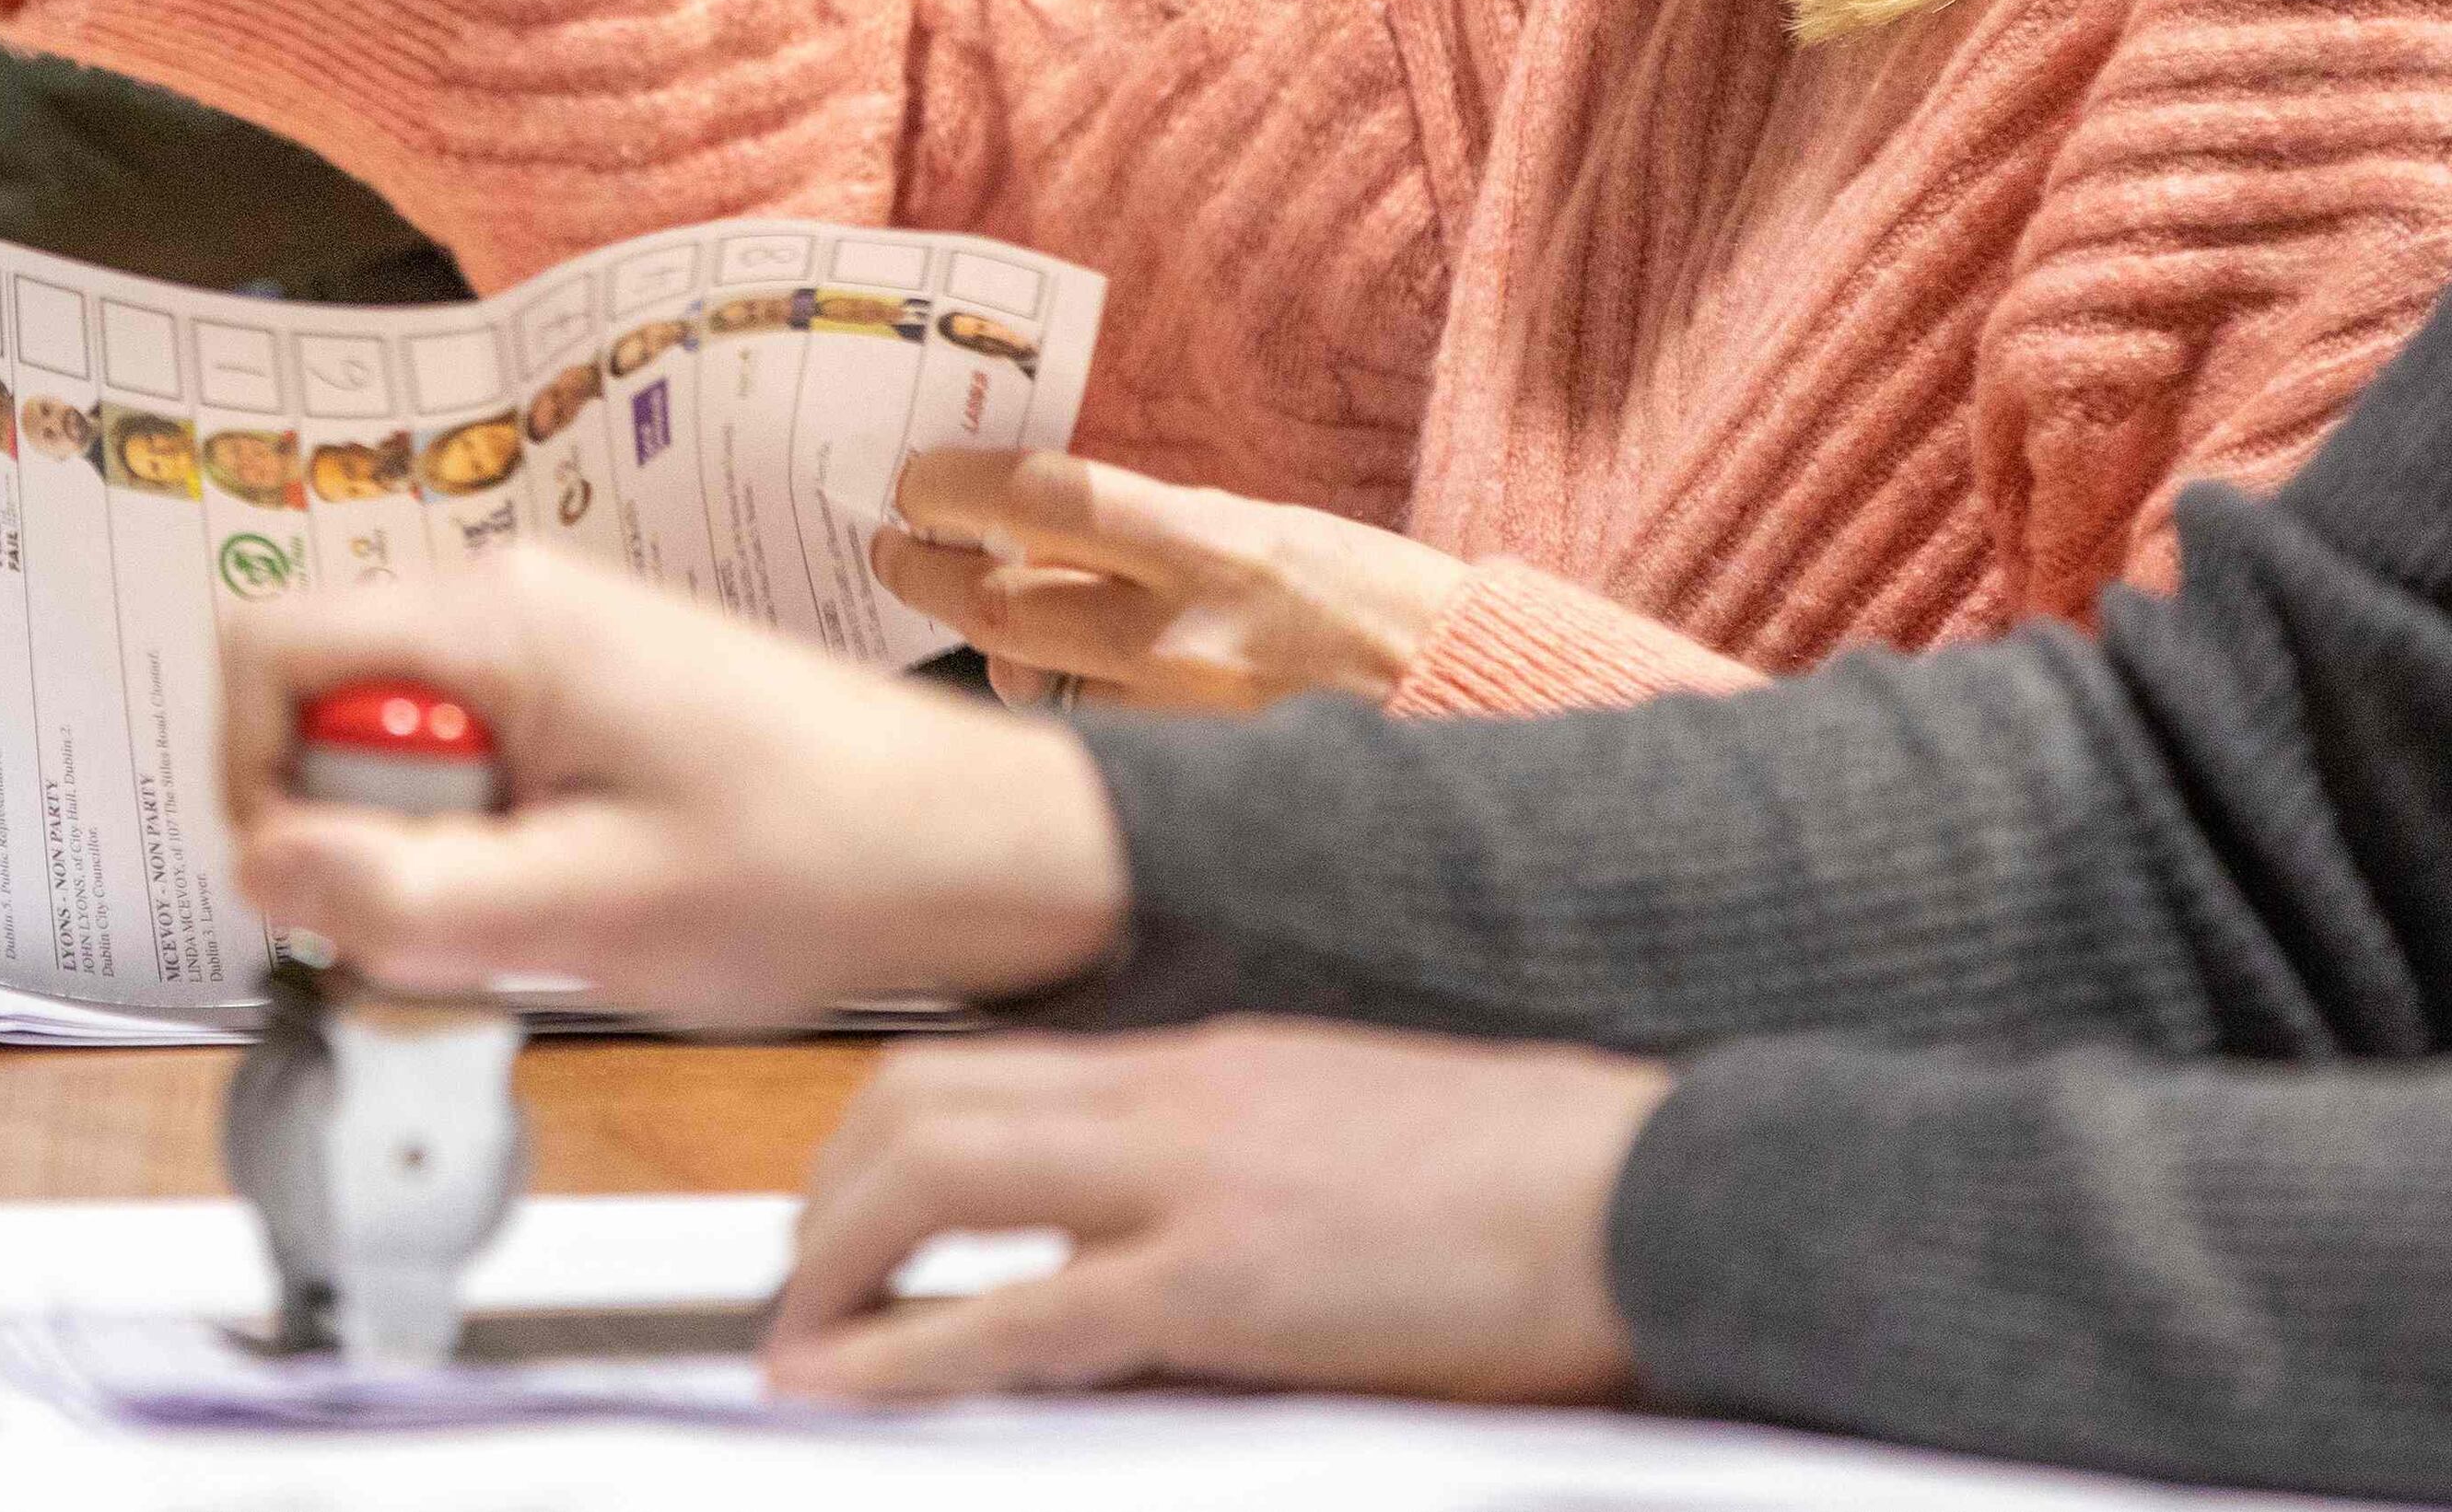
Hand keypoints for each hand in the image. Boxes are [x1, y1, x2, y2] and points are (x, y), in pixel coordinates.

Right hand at [218, 550, 1129, 1025]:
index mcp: (497, 621)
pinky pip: (471, 772)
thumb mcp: (588, 908)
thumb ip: (407, 895)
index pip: (264, 654)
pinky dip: (489, 851)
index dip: (254, 782)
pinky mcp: (586, 702)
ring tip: (544, 917)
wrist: (973, 848)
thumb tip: (259, 871)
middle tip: (466, 923)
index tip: (323, 889)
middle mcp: (510, 607)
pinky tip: (577, 899)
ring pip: (395, 755)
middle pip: (321, 711)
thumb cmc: (820, 862)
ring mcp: (550, 650)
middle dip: (357, 837)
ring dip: (429, 856)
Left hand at [767, 1020, 1667, 1401]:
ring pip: (936, 1169)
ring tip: (802, 1345)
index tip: (845, 1213)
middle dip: (825, 1194)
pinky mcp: (1226, 1284)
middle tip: (800, 1287)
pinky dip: (906, 1353)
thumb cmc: (1533, 1181)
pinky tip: (850, 1391)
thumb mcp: (1349, 1141)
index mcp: (1210, 1059)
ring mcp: (1194, 1180)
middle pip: (922, 1096)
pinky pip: (1019, 1315)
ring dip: (834, 1260)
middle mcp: (1176, 1092)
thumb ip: (1231, 1169)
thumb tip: (1137, 1251)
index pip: (989, 1062)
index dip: (882, 1137)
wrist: (1652, 1189)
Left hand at [876, 450, 1475, 711]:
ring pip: (1029, 681)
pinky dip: (1057, 710)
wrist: (1471, 704)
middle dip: (925, 572)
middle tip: (893, 551)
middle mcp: (1184, 635)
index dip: (955, 488)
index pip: (1042, 500)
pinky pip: (1084, 741)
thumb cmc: (1380, 604)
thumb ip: (1161, 532)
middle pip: (1000, 601)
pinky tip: (1055, 687)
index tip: (917, 482)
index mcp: (1214, 544)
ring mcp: (1179, 722)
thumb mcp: (1272, 531)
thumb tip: (1045, 526)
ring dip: (989, 647)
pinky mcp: (1184, 778)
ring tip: (976, 617)